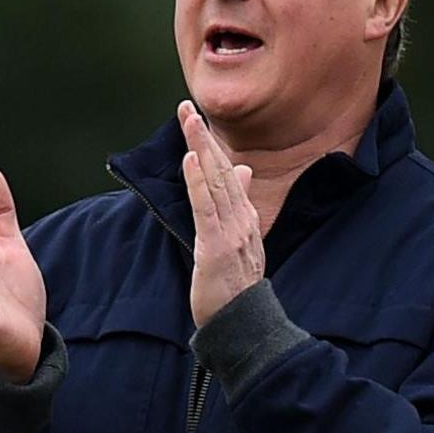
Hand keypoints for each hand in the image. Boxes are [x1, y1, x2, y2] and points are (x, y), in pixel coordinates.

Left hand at [178, 101, 263, 328]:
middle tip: (187, 107)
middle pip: (222, 171)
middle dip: (204, 138)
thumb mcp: (241, 243)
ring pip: (215, 183)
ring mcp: (232, 233)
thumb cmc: (236, 289)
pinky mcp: (216, 247)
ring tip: (188, 121)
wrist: (243, 325)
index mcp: (246, 220)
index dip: (212, 146)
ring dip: (201, 149)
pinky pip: (206, 208)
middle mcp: (242, 221)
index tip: (197, 120)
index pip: (228, 175)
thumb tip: (244, 172)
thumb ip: (240, 206)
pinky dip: (198, 182)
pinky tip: (190, 159)